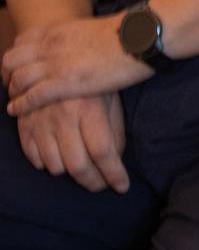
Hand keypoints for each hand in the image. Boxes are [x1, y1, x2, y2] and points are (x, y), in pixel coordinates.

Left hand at [2, 15, 150, 116]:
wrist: (139, 38)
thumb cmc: (125, 34)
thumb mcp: (90, 29)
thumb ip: (75, 37)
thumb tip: (76, 46)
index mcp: (57, 30)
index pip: (21, 42)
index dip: (16, 57)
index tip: (19, 68)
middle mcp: (49, 46)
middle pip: (11, 60)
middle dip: (7, 75)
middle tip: (12, 86)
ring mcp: (55, 64)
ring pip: (17, 79)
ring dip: (12, 91)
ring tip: (15, 100)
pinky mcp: (65, 83)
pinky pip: (32, 96)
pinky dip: (20, 104)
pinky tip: (16, 110)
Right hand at [15, 93, 129, 192]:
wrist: (56, 62)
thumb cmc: (91, 83)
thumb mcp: (111, 100)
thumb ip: (114, 131)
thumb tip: (115, 162)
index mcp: (90, 109)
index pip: (103, 151)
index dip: (114, 174)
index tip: (122, 186)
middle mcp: (63, 117)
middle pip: (78, 165)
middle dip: (94, 182)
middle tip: (103, 183)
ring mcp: (41, 122)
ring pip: (55, 166)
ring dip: (70, 172)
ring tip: (82, 164)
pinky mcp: (24, 125)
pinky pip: (34, 159)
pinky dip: (48, 164)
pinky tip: (60, 156)